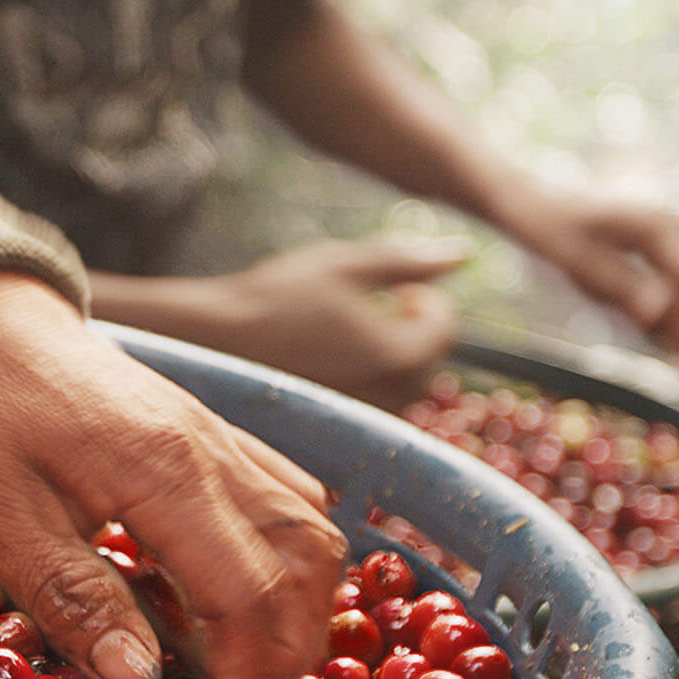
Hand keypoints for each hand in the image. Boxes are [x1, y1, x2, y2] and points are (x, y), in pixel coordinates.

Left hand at [0, 272, 348, 678]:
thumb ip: (71, 595)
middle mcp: (213, 449)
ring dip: (293, 611)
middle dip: (284, 658)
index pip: (252, 599)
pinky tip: (226, 602)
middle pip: (307, 567)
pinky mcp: (203, 431)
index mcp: (166, 472)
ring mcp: (217, 434)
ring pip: (310, 530)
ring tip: (235, 674)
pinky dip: (281, 562)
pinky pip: (283, 498)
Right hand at [206, 238, 465, 410]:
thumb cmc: (278, 296)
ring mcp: (361, 415)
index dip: (431, 304)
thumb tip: (464, 252)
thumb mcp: (348, 265)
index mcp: (399, 355)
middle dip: (415, 334)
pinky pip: (371, 407)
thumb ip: (410, 261)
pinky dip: (365, 383)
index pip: (446, 332)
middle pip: (428, 366)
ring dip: (392, 360)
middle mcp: (387, 396)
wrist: (214, 339)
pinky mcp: (336, 426)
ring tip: (352, 333)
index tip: (403, 290)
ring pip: (401, 390)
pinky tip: (330, 359)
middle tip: (380, 308)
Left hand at [497, 188, 678, 350]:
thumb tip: (659, 315)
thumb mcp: (581, 263)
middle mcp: (662, 220)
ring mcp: (657, 227)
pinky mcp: (646, 236)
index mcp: (652, 222)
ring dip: (677, 308)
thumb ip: (622, 288)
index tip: (678, 350)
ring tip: (665, 344)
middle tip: (677, 353)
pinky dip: (661, 296)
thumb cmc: (551, 229)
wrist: (528, 199)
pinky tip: (650, 325)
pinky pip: (665, 269)